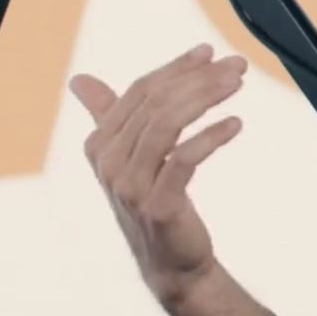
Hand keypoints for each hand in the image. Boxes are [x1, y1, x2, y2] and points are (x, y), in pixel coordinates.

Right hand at [68, 43, 247, 305]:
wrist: (172, 263)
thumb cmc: (153, 202)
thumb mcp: (130, 157)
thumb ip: (107, 116)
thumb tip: (79, 80)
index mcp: (100, 145)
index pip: (140, 91)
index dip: (175, 68)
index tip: (209, 53)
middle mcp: (109, 163)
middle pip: (156, 103)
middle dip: (199, 79)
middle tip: (237, 66)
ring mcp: (130, 186)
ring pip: (168, 124)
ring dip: (207, 98)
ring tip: (238, 86)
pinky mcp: (158, 205)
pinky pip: (184, 158)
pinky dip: (212, 136)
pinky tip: (235, 124)